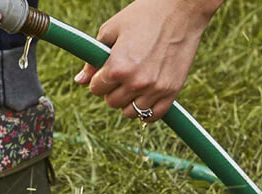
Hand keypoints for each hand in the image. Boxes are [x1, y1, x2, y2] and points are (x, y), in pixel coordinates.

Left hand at [73, 0, 222, 121]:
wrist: (181, 10)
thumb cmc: (143, 16)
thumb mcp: (111, 31)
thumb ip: (93, 60)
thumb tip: (79, 80)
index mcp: (117, 67)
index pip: (95, 89)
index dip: (98, 79)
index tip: (105, 71)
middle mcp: (135, 82)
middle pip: (111, 102)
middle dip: (111, 90)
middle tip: (121, 75)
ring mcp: (155, 89)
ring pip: (130, 112)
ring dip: (128, 101)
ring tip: (134, 83)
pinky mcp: (172, 91)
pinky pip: (153, 116)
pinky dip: (147, 110)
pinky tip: (146, 96)